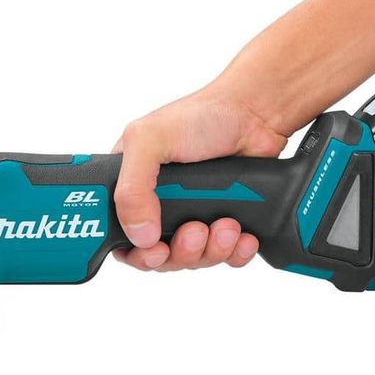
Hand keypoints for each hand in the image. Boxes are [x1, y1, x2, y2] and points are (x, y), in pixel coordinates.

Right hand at [112, 84, 287, 270]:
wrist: (255, 116)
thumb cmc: (201, 116)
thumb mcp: (150, 139)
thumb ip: (133, 186)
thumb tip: (139, 234)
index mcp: (132, 184)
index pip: (118, 234)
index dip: (133, 252)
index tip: (153, 250)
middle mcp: (158, 203)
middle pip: (158, 255)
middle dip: (180, 252)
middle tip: (195, 231)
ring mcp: (192, 214)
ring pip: (192, 258)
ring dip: (210, 250)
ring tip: (225, 224)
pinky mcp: (222, 222)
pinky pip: (225, 256)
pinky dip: (234, 252)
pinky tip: (242, 233)